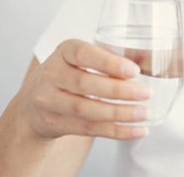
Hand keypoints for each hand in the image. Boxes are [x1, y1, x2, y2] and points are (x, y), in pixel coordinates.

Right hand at [16, 40, 151, 140]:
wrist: (34, 102)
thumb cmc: (72, 72)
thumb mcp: (84, 58)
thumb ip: (111, 58)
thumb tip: (149, 60)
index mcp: (64, 51)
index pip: (84, 54)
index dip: (109, 63)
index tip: (135, 70)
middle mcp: (52, 74)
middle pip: (85, 84)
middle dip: (119, 90)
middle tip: (147, 93)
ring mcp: (49, 101)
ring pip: (86, 109)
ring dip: (119, 113)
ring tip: (144, 113)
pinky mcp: (55, 124)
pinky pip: (88, 129)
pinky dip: (116, 131)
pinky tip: (137, 130)